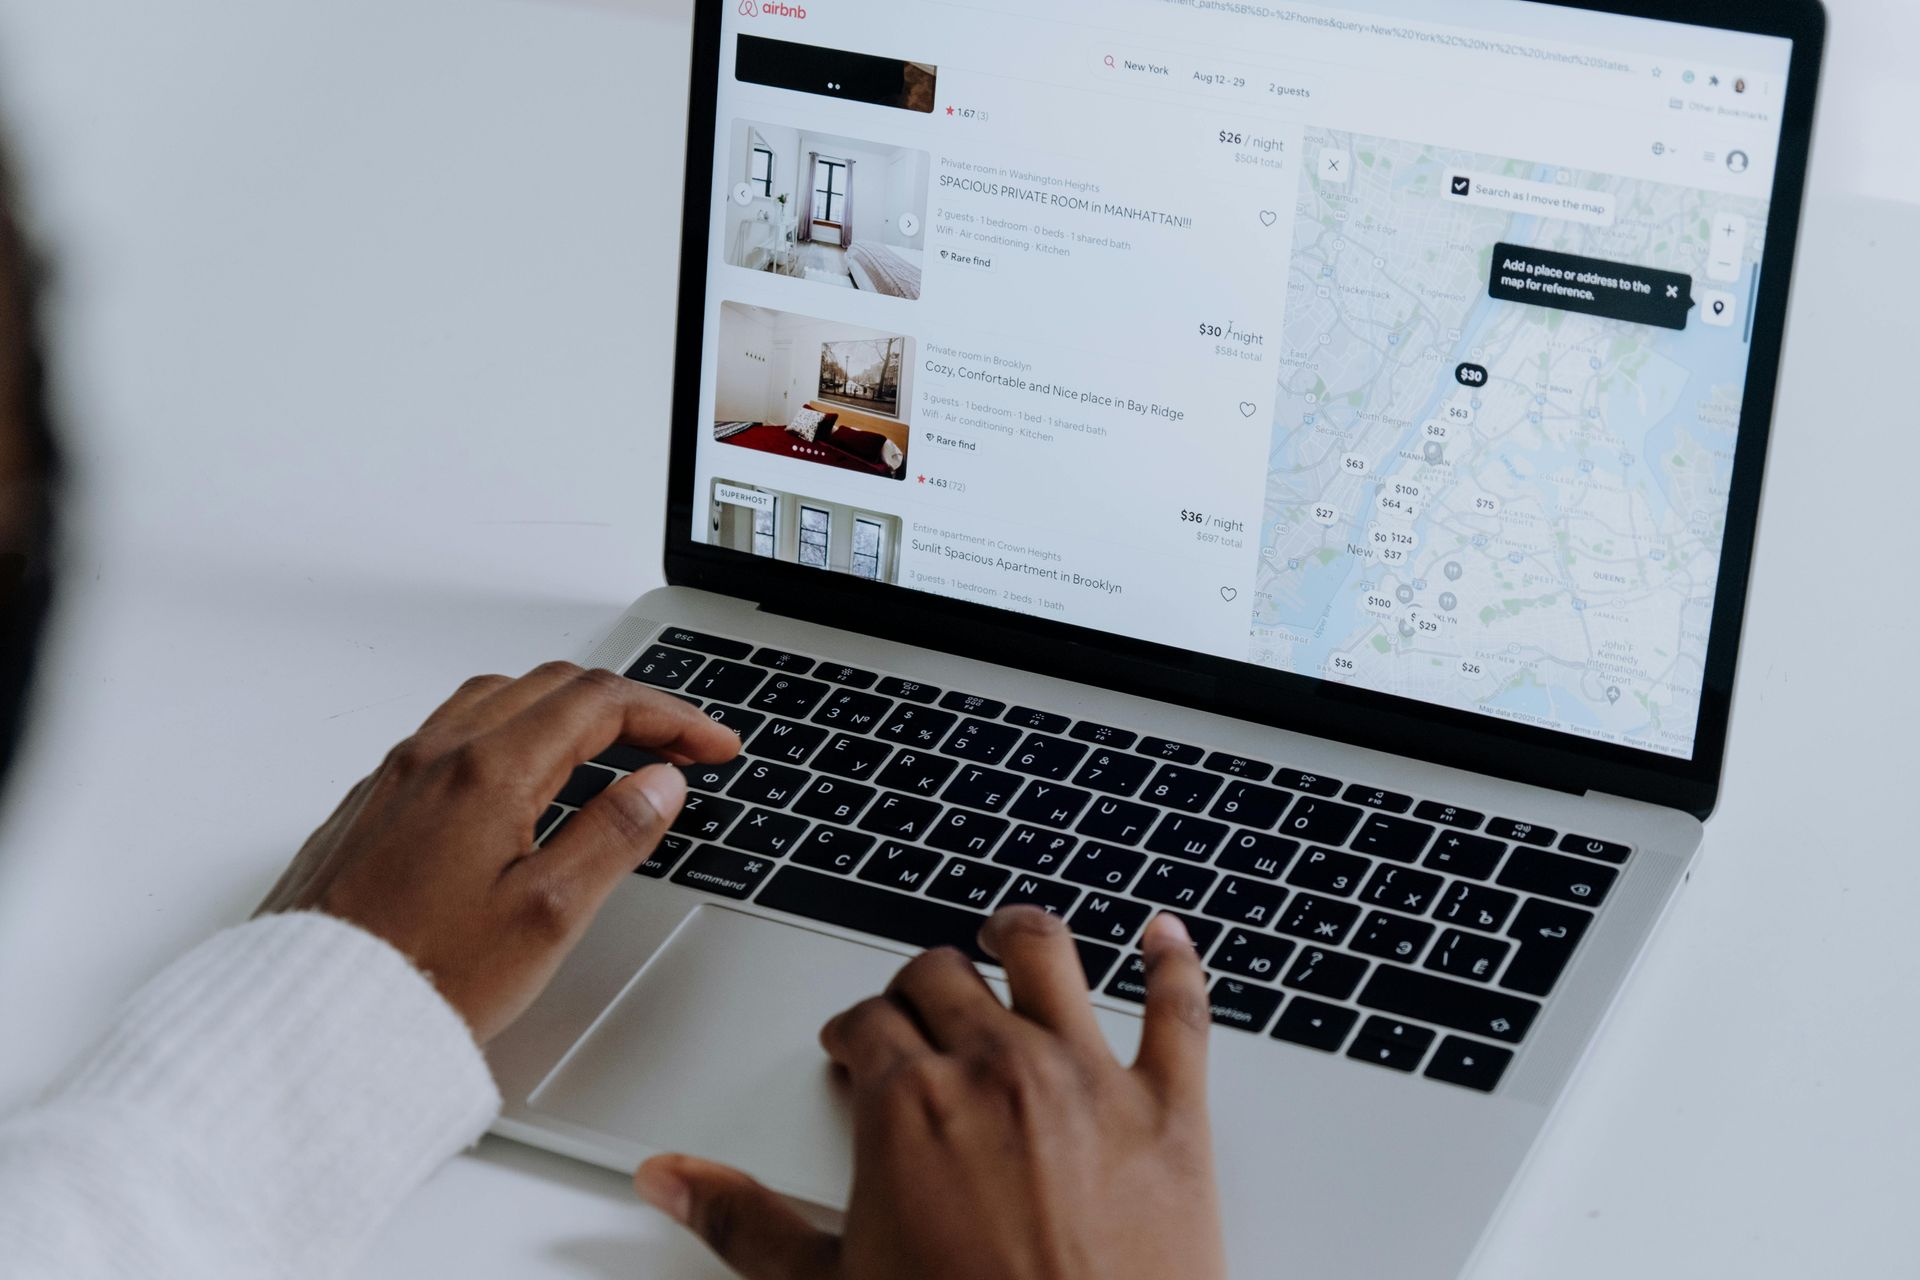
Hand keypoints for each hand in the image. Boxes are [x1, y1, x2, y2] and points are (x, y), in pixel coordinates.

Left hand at [257, 662, 739, 1041]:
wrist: (308, 1019)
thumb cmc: (421, 979)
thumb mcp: (549, 916)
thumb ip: (612, 836)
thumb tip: (658, 784)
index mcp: (488, 770)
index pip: (601, 704)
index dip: (672, 718)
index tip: (711, 747)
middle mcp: (436, 755)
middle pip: (551, 686)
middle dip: (627, 706)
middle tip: (676, 748)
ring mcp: (396, 776)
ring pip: (497, 699)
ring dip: (565, 710)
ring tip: (609, 749)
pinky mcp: (371, 805)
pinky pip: (451, 733)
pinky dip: (510, 731)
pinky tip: (522, 779)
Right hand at [634, 908, 1224, 1279]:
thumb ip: (745, 1223)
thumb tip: (674, 1181)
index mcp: (910, 1103)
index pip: (866, 1021)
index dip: (853, 1031)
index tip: (855, 1046)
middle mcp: (997, 1067)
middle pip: (944, 977)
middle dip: (921, 985)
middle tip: (918, 1008)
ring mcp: (1089, 1078)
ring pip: (1048, 958)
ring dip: (1021, 937)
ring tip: (1009, 935)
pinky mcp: (1171, 1109)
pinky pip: (1180, 1009)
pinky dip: (1173, 963)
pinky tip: (1164, 937)